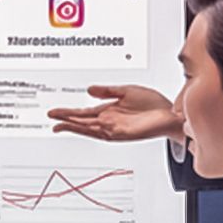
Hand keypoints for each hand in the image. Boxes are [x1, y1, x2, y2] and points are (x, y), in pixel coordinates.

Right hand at [46, 84, 182, 143]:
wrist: (171, 114)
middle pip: (82, 120)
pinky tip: (81, 127)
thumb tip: (90, 89)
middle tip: (51, 117)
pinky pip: (103, 133)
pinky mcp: (123, 134)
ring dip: (74, 126)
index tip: (55, 111)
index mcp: (109, 110)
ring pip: (89, 128)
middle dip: (66, 118)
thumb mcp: (127, 90)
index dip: (69, 111)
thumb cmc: (154, 104)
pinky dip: (91, 130)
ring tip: (59, 124)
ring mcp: (115, 128)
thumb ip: (108, 91)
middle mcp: (109, 120)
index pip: (84, 111)